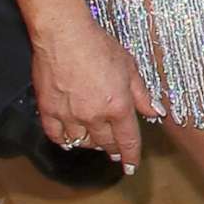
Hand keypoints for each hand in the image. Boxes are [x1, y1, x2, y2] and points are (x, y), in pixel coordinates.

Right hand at [32, 18, 156, 173]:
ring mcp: (70, 116)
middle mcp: (94, 116)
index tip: (131, 166)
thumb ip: (142, 94)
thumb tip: (155, 112)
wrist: (65, 37)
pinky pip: (56, 136)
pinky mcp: (48, 111)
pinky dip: (64, 140)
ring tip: (95, 140)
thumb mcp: (130, 67)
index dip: (131, 155)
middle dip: (112, 149)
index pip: (127, 140)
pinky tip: (69, 138)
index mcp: (118, 106)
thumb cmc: (100, 47)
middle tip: (115, 152)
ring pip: (81, 142)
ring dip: (91, 144)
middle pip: (105, 143)